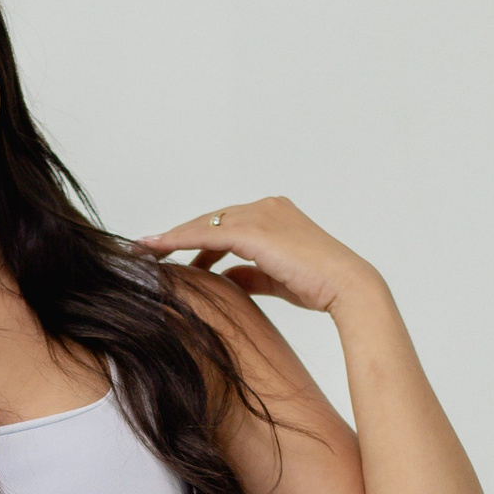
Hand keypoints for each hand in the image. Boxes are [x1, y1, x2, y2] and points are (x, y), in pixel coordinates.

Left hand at [139, 196, 373, 317]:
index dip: (195, 237)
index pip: (226, 223)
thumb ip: (247, 274)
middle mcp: (266, 207)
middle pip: (210, 220)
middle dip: (179, 236)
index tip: (171, 251)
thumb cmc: (319, 286)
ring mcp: (260, 214)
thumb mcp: (274, 278)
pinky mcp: (255, 230)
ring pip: (205, 225)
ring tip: (147, 252)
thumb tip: (223, 278)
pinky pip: (207, 234)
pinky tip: (159, 250)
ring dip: (173, 238)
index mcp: (274, 214)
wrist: (346, 286)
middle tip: (149, 251)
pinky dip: (180, 241)